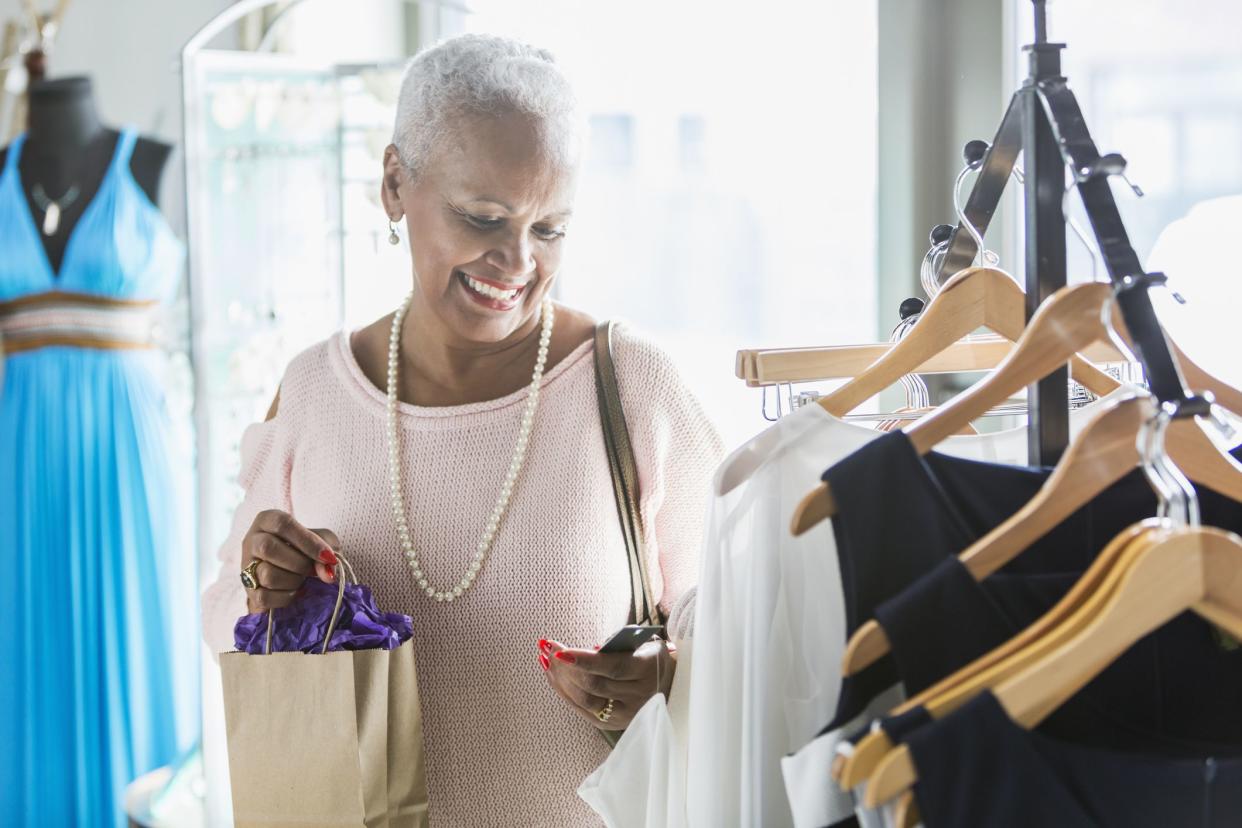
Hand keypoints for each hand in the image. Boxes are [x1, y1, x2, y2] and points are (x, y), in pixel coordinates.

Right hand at [240, 510, 340, 612]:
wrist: (293, 574)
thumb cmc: (308, 550)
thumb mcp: (322, 540)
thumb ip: (328, 549)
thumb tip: (327, 574)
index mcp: (268, 520)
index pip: (283, 524)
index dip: (308, 541)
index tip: (328, 557)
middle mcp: (252, 540)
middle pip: (268, 548)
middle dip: (299, 563)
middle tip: (312, 570)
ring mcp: (245, 566)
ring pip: (267, 574)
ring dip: (294, 581)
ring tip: (302, 579)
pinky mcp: (248, 590)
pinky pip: (265, 596)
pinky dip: (286, 597)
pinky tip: (294, 591)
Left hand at [538, 638, 675, 729]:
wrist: (668, 683)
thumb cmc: (646, 656)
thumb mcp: (640, 643)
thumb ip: (616, 646)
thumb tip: (588, 652)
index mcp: (646, 670)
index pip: (612, 667)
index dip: (584, 660)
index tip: (560, 651)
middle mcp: (638, 696)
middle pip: (594, 685)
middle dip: (566, 667)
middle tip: (547, 648)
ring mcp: (625, 714)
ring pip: (585, 700)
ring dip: (560, 680)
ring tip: (545, 660)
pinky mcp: (612, 724)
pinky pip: (582, 710)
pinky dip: (564, 693)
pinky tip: (553, 677)